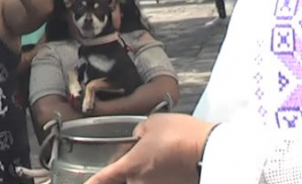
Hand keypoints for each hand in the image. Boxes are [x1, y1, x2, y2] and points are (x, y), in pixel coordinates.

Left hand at [83, 114, 216, 183]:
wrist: (210, 150)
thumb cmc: (180, 135)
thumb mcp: (153, 124)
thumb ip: (139, 132)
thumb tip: (138, 137)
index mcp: (130, 167)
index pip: (103, 179)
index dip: (91, 183)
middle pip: (123, 182)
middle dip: (123, 175)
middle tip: (133, 160)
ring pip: (141, 182)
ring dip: (142, 175)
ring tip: (155, 157)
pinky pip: (158, 181)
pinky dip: (157, 175)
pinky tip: (166, 163)